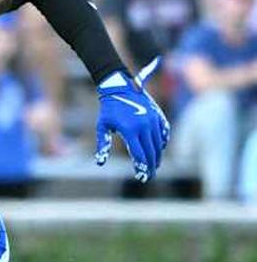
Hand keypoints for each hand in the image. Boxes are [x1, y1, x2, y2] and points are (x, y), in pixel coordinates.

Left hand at [95, 57, 170, 182]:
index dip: (141, 168)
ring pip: (159, 145)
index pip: (139, 154)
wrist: (120, 87)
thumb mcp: (102, 126)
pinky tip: (157, 150)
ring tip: (153, 166)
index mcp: (130, 130)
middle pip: (151, 152)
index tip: (141, 177)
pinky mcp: (158, 116)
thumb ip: (103, 145)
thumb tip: (100, 163)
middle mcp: (144, 126)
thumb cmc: (108, 108)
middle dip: (151, 167)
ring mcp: (153, 120)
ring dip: (157, 157)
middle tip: (149, 176)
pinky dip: (161, 144)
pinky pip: (164, 134)